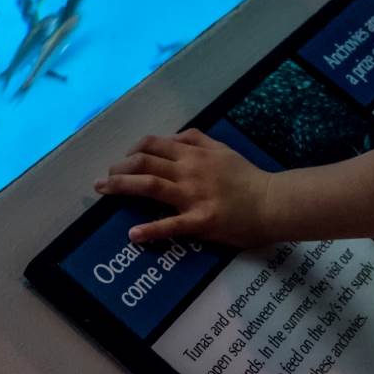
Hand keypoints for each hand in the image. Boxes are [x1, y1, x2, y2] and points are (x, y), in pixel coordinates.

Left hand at [96, 129, 275, 245]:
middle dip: (118, 169)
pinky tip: (133, 234)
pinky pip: (171, 225)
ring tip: (103, 192)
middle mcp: (188, 170)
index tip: (120, 162)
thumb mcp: (221, 149)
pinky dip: (150, 230)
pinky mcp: (200, 220)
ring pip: (150, 186)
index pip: (152, 145)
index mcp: (193, 154)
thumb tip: (171, 138)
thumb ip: (195, 141)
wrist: (271, 201)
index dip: (130, 151)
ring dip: (121, 187)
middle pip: (144, 162)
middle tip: (103, 181)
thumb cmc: (246, 177)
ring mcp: (193, 196)